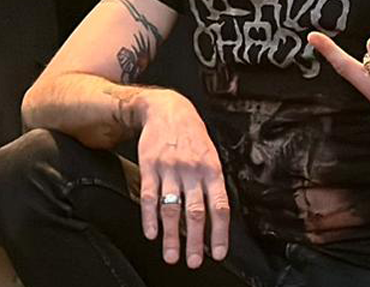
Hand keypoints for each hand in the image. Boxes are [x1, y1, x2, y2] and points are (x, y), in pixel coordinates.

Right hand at [134, 89, 231, 268]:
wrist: (167, 108)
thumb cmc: (192, 135)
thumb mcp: (211, 154)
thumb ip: (212, 184)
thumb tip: (215, 218)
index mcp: (212, 170)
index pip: (219, 206)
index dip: (219, 232)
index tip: (218, 252)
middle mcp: (192, 171)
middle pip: (194, 212)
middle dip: (194, 241)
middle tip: (193, 261)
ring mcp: (170, 169)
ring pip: (171, 208)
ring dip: (171, 236)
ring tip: (171, 255)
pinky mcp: (149, 166)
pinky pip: (150, 196)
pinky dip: (149, 217)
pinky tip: (151, 232)